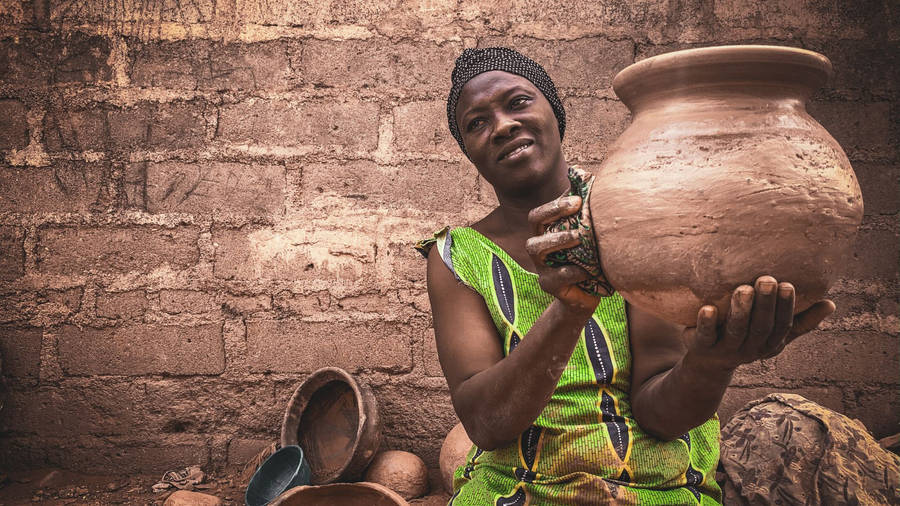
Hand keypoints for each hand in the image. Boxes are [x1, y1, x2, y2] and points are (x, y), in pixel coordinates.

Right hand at [525, 195, 600, 311]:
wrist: (586, 296)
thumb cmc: (588, 261)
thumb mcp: (588, 238)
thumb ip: (587, 217)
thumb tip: (595, 183)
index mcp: (546, 233)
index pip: (540, 212)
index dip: (555, 204)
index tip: (578, 198)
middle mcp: (539, 246)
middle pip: (534, 222)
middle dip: (553, 210)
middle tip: (577, 205)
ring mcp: (541, 266)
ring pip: (537, 247)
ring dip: (558, 238)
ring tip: (578, 236)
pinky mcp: (549, 285)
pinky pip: (559, 276)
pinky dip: (575, 271)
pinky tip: (590, 269)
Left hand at [684, 276, 835, 371]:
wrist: (708, 363)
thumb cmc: (746, 338)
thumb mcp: (774, 333)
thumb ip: (800, 321)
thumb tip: (831, 304)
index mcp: (769, 344)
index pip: (782, 326)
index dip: (786, 307)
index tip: (787, 284)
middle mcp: (749, 348)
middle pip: (760, 327)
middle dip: (765, 304)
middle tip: (766, 279)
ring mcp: (725, 349)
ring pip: (736, 330)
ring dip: (741, 310)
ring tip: (743, 288)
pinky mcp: (702, 347)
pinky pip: (706, 335)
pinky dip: (707, 322)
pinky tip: (708, 308)